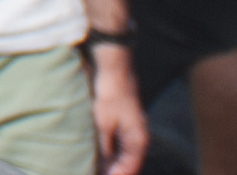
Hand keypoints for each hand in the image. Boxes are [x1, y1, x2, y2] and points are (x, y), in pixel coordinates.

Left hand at [90, 43, 144, 174]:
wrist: (115, 72)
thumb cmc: (110, 97)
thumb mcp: (104, 124)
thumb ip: (106, 146)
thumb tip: (105, 164)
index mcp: (138, 141)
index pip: (130, 168)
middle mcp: (140, 138)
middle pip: (130, 163)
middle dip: (116, 171)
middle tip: (96, 174)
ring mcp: (135, 131)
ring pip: (126, 154)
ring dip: (114, 163)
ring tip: (98, 169)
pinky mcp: (127, 124)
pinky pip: (122, 144)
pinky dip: (114, 152)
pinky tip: (102, 155)